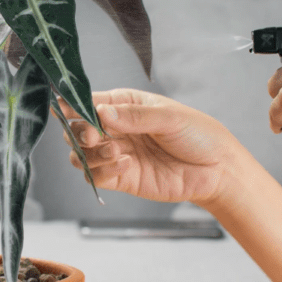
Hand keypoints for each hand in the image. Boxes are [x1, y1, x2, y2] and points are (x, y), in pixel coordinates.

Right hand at [57, 88, 238, 205]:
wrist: (217, 169)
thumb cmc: (199, 134)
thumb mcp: (169, 117)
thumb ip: (134, 116)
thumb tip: (102, 113)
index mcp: (124, 105)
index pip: (89, 102)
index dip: (74, 105)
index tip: (64, 108)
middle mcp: (116, 129)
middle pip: (78, 130)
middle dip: (79, 132)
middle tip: (93, 135)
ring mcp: (117, 154)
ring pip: (81, 155)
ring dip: (91, 154)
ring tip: (116, 151)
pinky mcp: (121, 178)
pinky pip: (97, 177)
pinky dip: (103, 171)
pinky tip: (126, 164)